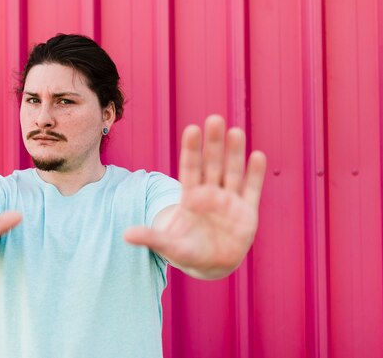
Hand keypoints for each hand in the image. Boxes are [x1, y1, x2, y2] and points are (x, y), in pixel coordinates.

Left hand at [124, 115, 266, 278]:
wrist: (210, 264)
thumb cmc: (186, 251)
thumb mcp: (168, 246)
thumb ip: (151, 238)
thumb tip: (125, 235)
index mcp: (190, 197)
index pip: (190, 168)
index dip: (191, 150)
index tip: (191, 129)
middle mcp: (210, 193)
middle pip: (211, 164)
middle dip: (213, 143)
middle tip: (214, 119)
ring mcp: (229, 201)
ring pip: (232, 172)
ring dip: (234, 153)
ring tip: (235, 131)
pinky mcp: (247, 213)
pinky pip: (251, 191)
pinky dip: (255, 175)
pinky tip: (257, 155)